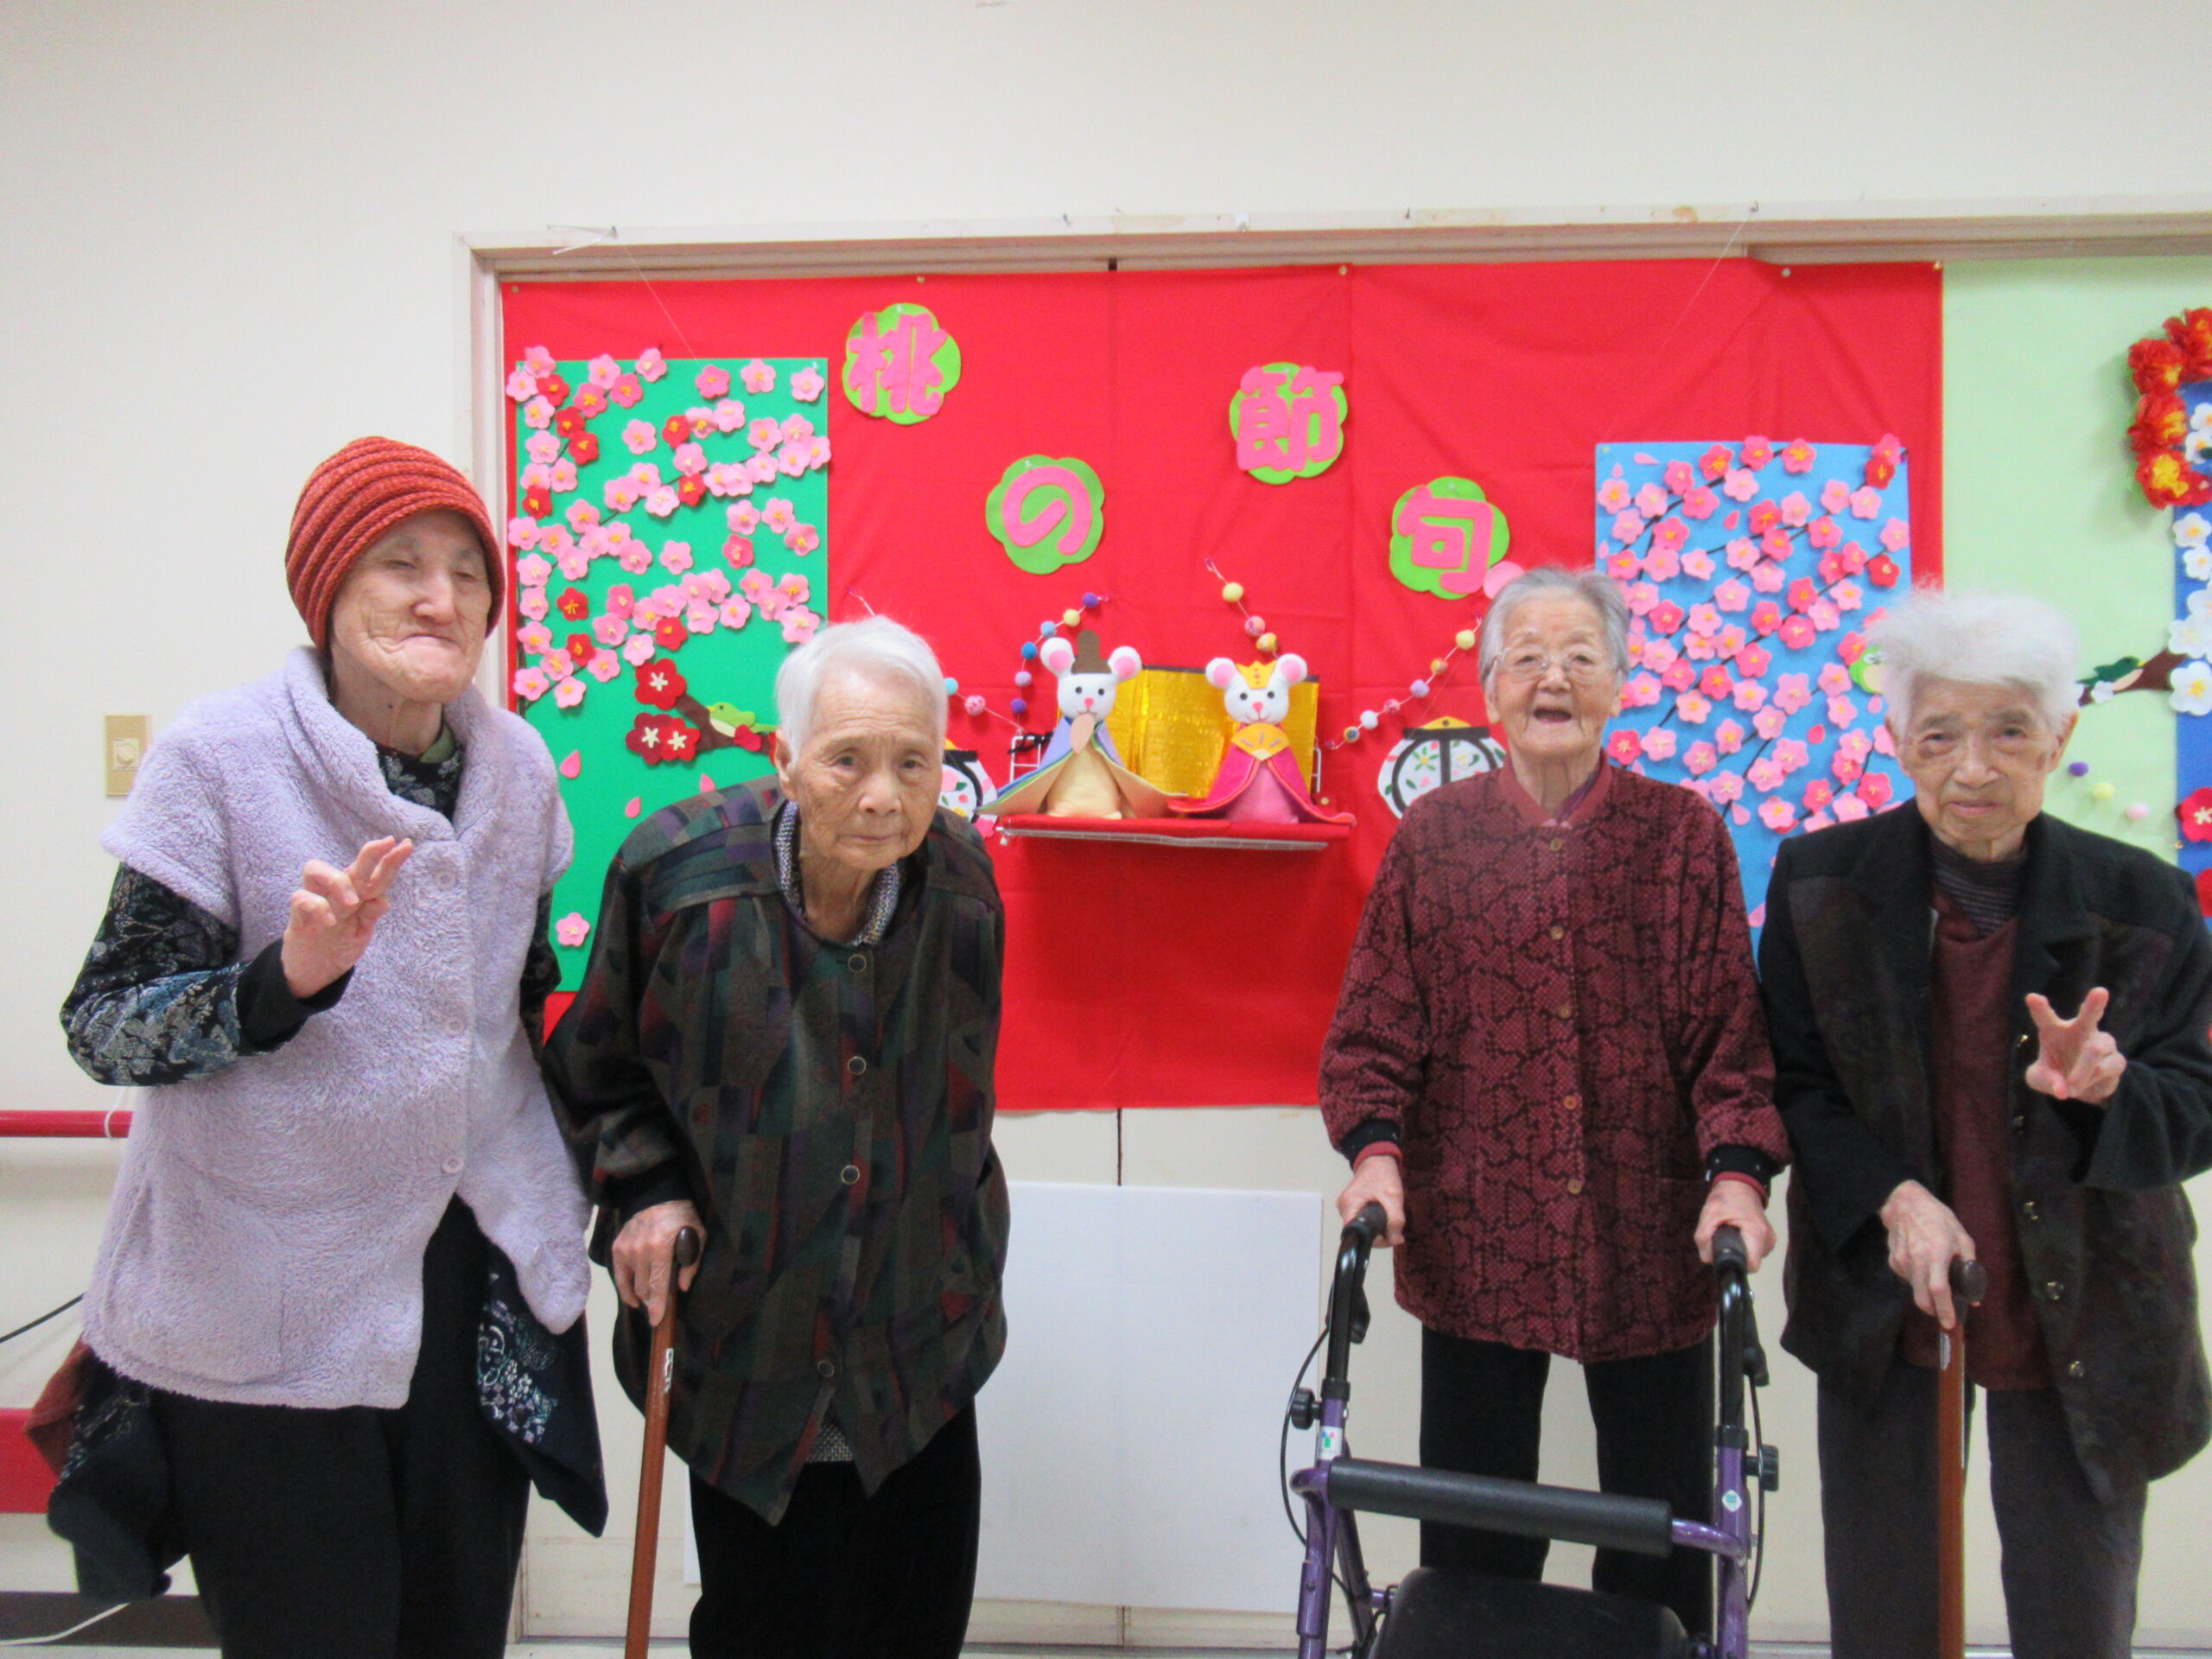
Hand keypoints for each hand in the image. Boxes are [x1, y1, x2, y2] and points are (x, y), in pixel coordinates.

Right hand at [281, 837, 412, 997]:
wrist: (314, 968)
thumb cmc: (340, 942)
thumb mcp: (362, 931)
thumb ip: (371, 914)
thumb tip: (384, 901)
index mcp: (356, 893)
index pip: (375, 873)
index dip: (390, 860)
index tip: (406, 845)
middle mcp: (336, 891)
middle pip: (350, 866)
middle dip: (370, 854)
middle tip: (387, 845)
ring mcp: (316, 899)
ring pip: (315, 869)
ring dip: (338, 882)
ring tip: (352, 903)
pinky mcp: (298, 915)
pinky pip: (300, 898)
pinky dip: (316, 906)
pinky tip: (329, 921)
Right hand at [612, 1199, 703, 1325]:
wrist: (658, 1196)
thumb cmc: (683, 1218)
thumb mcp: (698, 1236)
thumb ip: (691, 1263)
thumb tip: (681, 1288)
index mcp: (661, 1247)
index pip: (657, 1284)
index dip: (657, 1305)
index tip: (656, 1321)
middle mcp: (640, 1250)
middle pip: (643, 1288)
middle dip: (652, 1300)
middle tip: (661, 1303)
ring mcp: (626, 1248)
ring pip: (632, 1284)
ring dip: (641, 1294)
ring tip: (649, 1298)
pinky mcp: (617, 1247)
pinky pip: (619, 1275)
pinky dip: (626, 1288)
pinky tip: (634, 1296)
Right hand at [1336, 1153, 1405, 1247]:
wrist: (1377, 1158)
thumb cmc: (1382, 1174)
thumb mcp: (1393, 1198)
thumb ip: (1395, 1221)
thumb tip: (1396, 1240)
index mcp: (1349, 1205)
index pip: (1357, 1234)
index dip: (1375, 1240)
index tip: (1389, 1237)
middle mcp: (1343, 1207)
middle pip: (1360, 1232)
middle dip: (1379, 1234)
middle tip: (1394, 1228)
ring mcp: (1346, 1206)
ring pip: (1362, 1227)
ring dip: (1378, 1227)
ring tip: (1389, 1218)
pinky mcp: (1352, 1204)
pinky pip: (1362, 1220)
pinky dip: (1374, 1221)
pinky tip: (1383, 1214)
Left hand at [1695, 1179, 1774, 1269]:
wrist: (1739, 1184)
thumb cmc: (1726, 1197)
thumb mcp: (1709, 1214)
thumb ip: (1704, 1237)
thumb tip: (1707, 1258)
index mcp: (1757, 1234)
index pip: (1752, 1265)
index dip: (1736, 1264)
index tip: (1724, 1257)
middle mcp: (1767, 1239)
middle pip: (1750, 1262)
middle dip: (1734, 1255)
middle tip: (1722, 1240)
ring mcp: (1769, 1239)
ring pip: (1752, 1257)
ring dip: (1739, 1250)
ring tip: (1729, 1234)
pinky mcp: (1767, 1238)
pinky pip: (1754, 1250)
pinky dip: (1744, 1246)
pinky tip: (1736, 1235)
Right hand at [1880, 1180, 1976, 1330]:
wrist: (1905, 1204)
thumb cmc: (1938, 1218)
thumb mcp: (1962, 1237)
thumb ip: (1970, 1265)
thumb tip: (1975, 1296)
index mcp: (1937, 1254)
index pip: (1939, 1290)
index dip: (1945, 1310)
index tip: (1950, 1323)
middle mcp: (1916, 1261)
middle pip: (1922, 1298)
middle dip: (1934, 1311)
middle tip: (1945, 1313)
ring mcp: (1901, 1261)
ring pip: (1914, 1290)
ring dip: (1926, 1293)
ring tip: (1935, 1280)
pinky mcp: (1893, 1260)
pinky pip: (1907, 1278)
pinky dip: (1917, 1280)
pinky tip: (1922, 1265)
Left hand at [2024, 987, 2125, 1105]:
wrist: (2080, 1090)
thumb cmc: (2054, 1075)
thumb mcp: (2039, 1079)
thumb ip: (2044, 1081)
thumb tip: (2062, 1090)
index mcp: (2054, 1030)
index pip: (2045, 1017)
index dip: (2039, 1008)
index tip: (2031, 997)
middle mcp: (2080, 1031)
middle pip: (2089, 1015)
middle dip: (2094, 1005)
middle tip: (2100, 992)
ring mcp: (2101, 1043)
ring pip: (2095, 1050)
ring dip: (2082, 1071)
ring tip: (2072, 1087)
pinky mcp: (2117, 1060)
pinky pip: (2106, 1068)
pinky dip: (2093, 1079)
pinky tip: (2086, 1084)